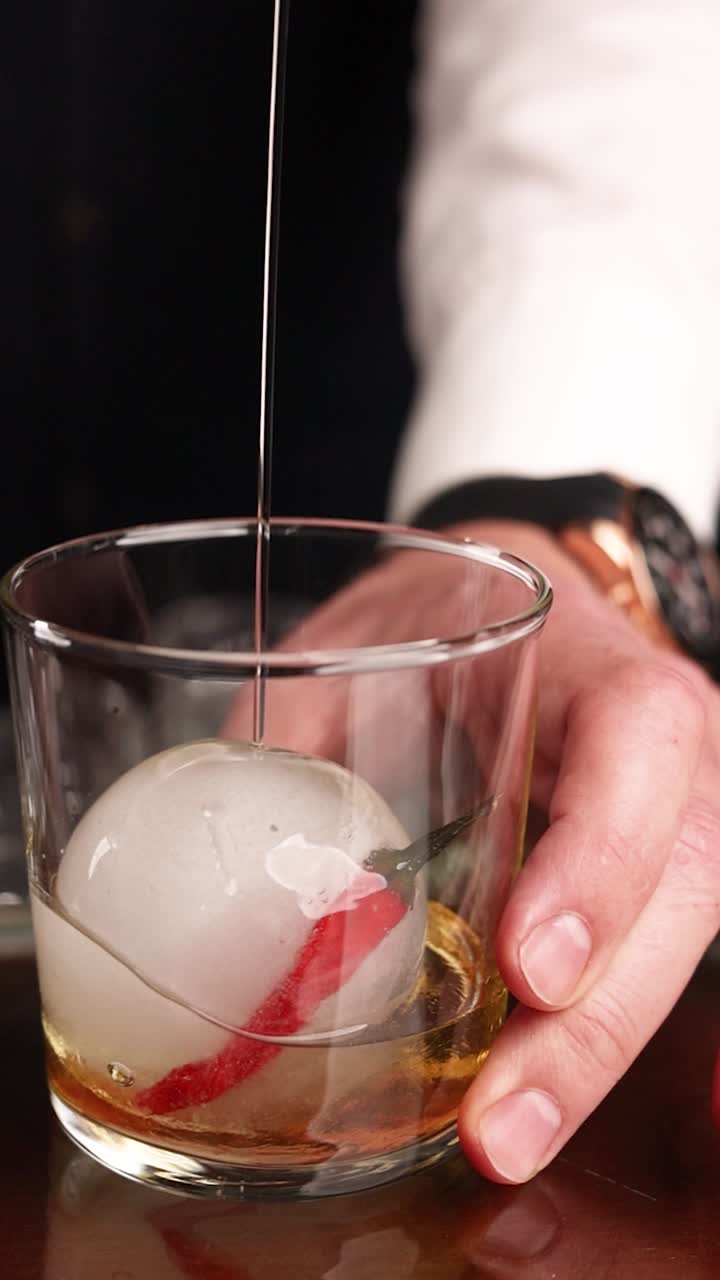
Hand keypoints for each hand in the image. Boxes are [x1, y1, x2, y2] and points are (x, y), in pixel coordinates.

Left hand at [226, 519, 719, 1182]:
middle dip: (595, 1024)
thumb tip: (229, 862)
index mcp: (594, 661)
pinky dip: (578, 1041)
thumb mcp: (360, 641)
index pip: (639, 739)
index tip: (527, 965)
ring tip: (504, 1139)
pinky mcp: (648, 879)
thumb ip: (305, 732)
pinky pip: (639, 963)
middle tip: (501, 1122)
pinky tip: (514, 1101)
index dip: (600, 858)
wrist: (510, 608)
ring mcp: (674, 817)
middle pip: (678, 884)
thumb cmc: (439, 616)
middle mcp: (668, 749)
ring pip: (676, 946)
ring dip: (589, 1058)